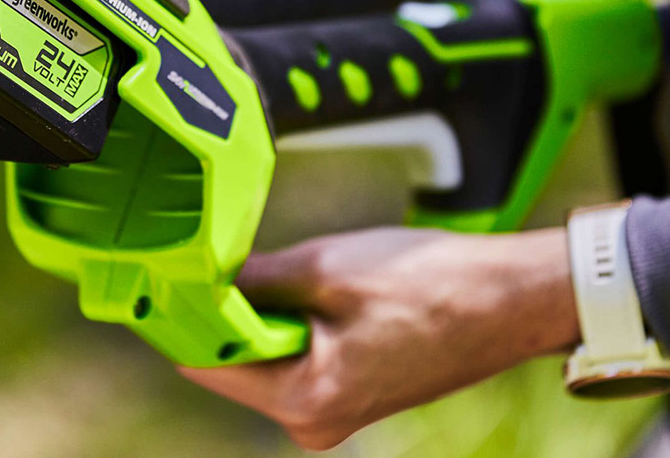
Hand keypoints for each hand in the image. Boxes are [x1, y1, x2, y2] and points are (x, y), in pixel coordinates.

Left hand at [180, 226, 577, 451]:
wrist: (509, 298)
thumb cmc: (424, 283)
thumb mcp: (323, 266)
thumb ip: (253, 279)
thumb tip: (203, 279)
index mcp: (304, 399)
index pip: (210, 363)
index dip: (185, 317)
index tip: (170, 275)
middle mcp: (314, 421)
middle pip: (236, 362)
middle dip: (228, 311)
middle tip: (229, 258)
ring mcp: (336, 410)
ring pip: (268, 355)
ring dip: (263, 312)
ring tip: (288, 269)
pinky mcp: (353, 390)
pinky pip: (299, 356)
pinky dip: (291, 321)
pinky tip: (313, 288)